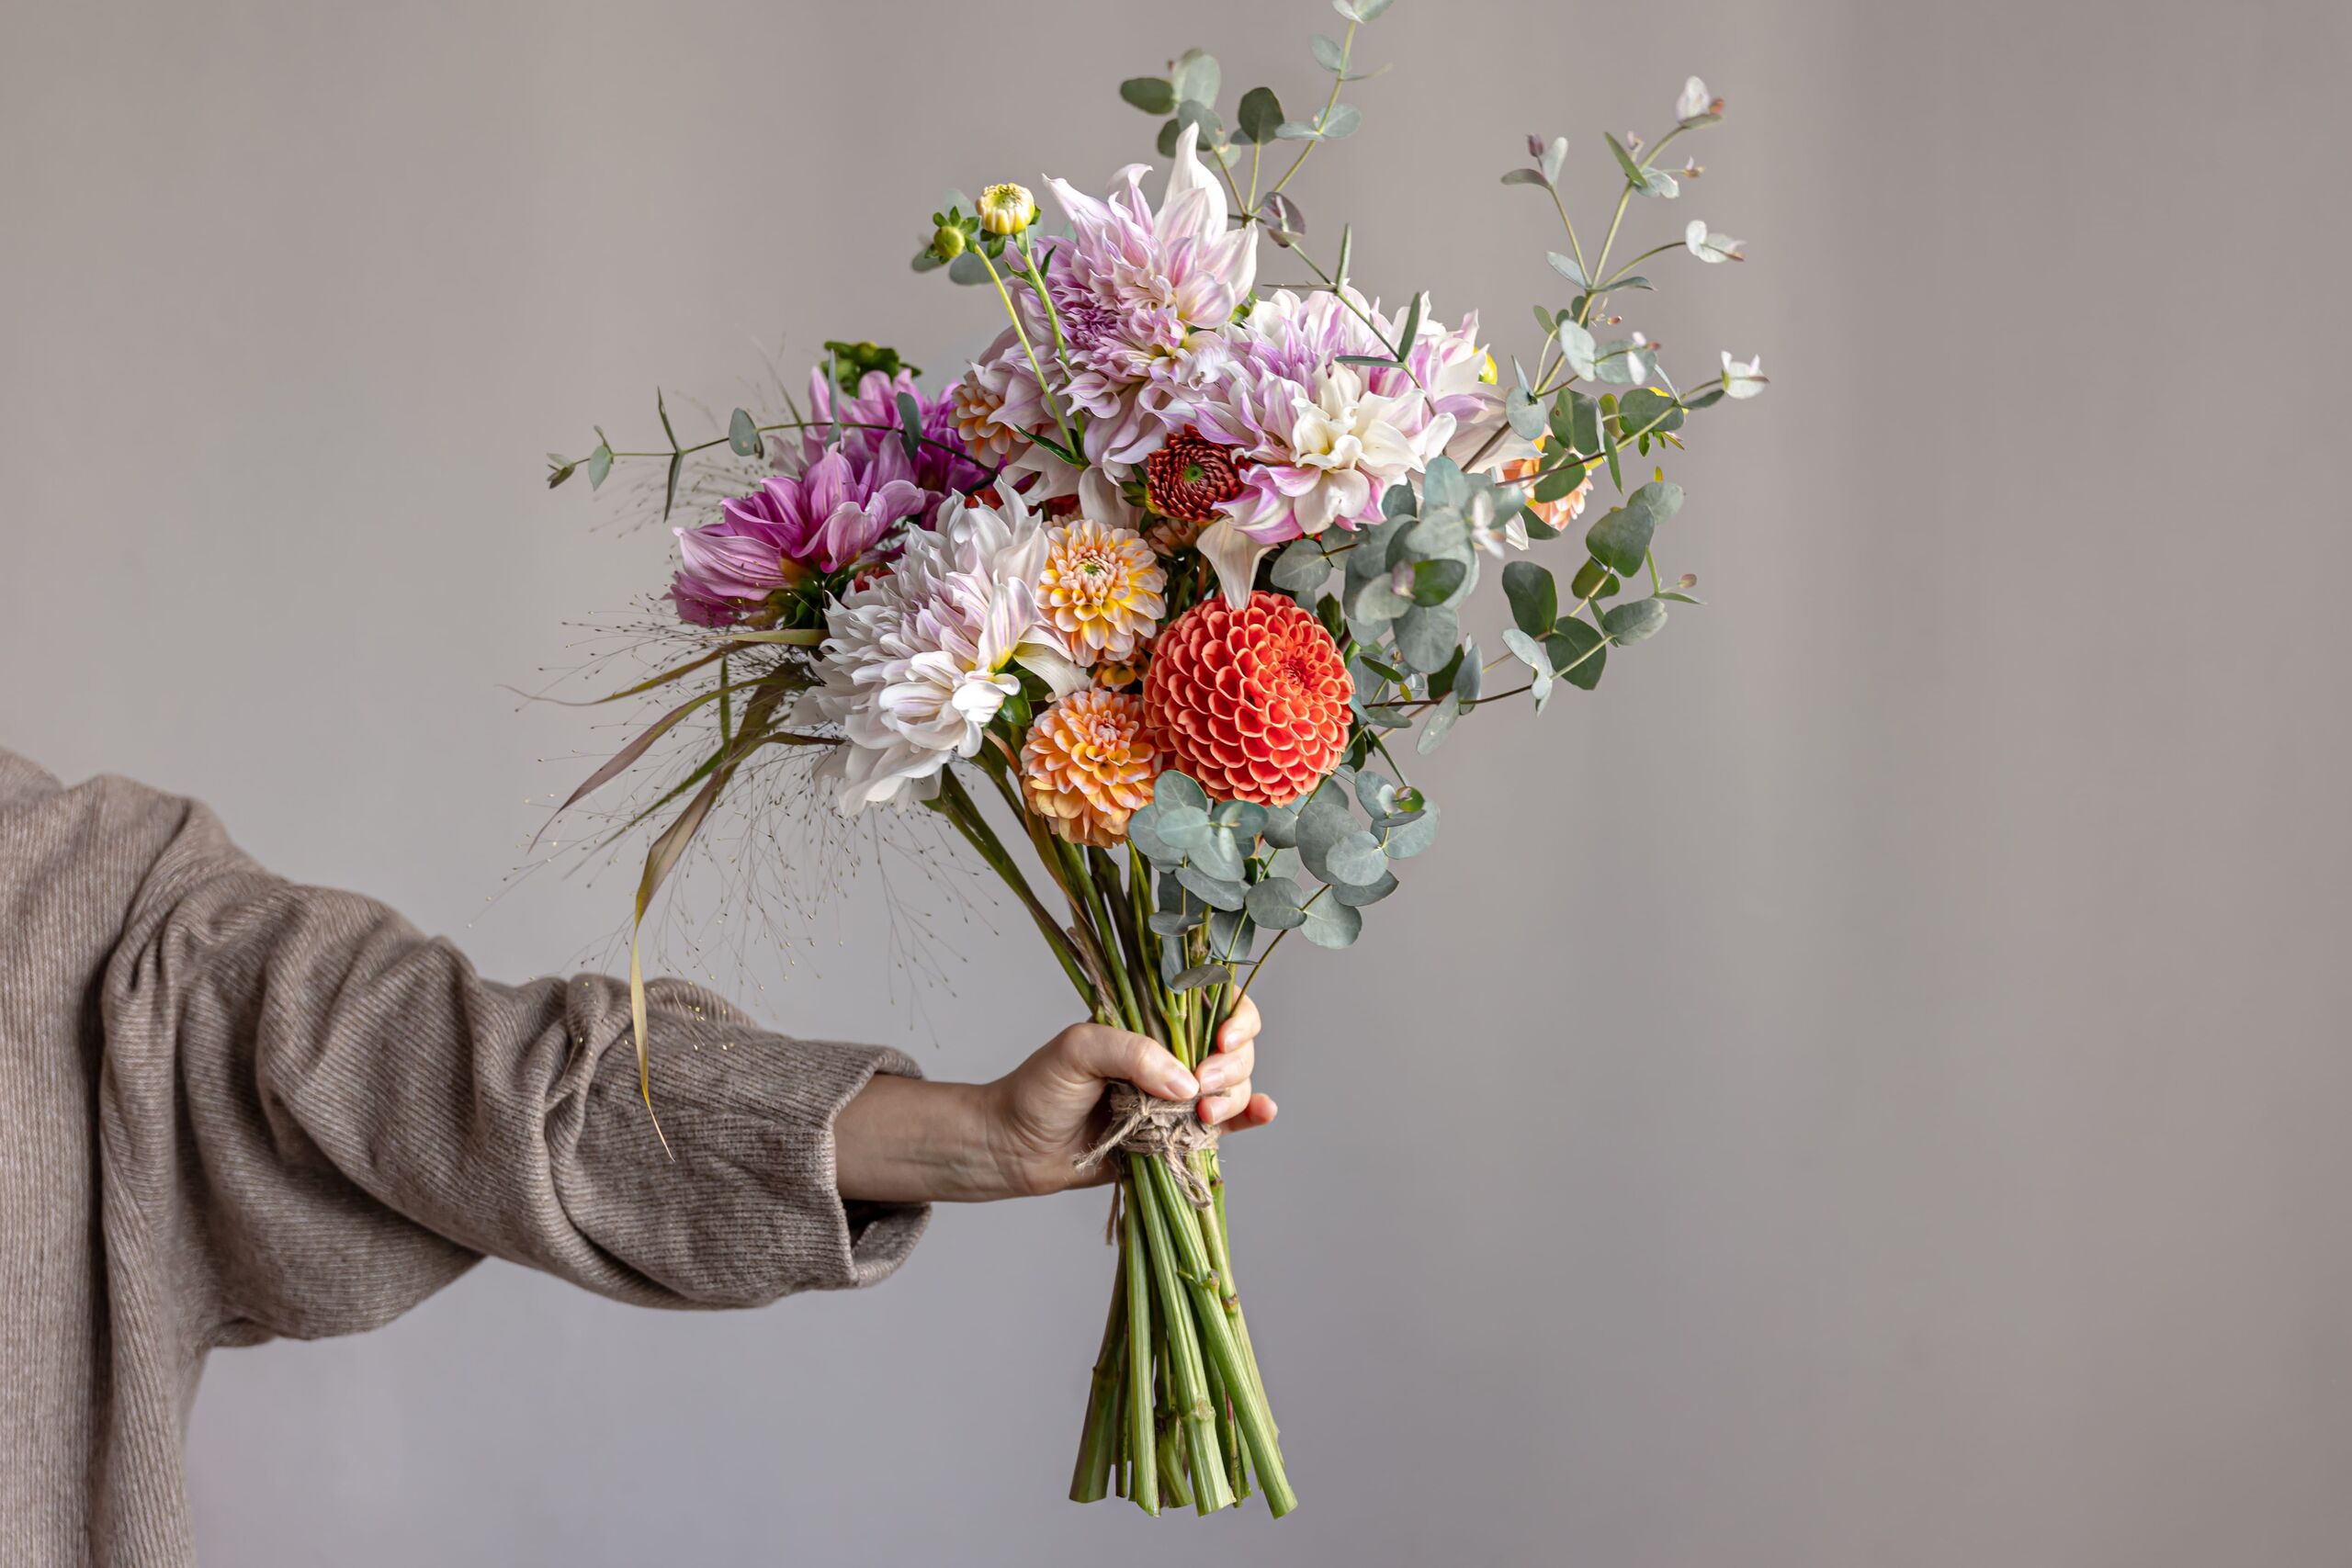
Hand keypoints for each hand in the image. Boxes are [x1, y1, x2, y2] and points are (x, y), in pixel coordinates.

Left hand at [833, 998, 1275, 1204]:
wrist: (1015, 1148)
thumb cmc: (1038, 1088)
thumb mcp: (1079, 1050)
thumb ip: (1133, 1053)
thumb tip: (1187, 1082)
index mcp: (1152, 1022)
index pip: (1213, 1002)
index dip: (1233, 1014)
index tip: (1222, 1037)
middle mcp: (1173, 1055)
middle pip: (1235, 1047)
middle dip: (1230, 1064)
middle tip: (1199, 1085)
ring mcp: (1179, 1097)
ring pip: (1235, 1085)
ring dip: (1234, 1096)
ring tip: (1200, 1114)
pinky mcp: (1178, 1136)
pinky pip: (1227, 1125)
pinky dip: (1250, 1117)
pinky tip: (1263, 1112)